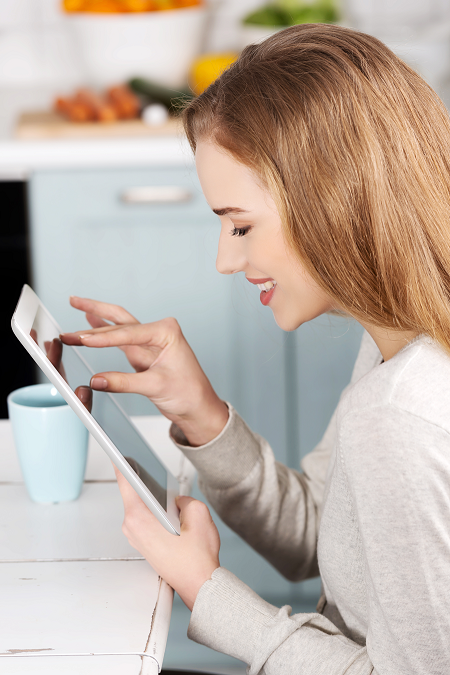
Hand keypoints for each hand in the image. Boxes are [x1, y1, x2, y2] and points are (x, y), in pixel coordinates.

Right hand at [60, 297, 228, 445]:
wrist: (198, 407)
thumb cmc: (189, 393)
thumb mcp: (155, 387)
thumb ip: (123, 382)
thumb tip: (97, 380)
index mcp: (166, 332)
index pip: (128, 333)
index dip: (103, 337)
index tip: (82, 339)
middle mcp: (158, 332)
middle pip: (121, 319)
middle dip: (95, 312)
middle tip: (73, 303)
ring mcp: (150, 342)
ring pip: (118, 325)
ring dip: (96, 319)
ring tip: (75, 306)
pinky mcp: (143, 353)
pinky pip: (119, 338)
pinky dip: (104, 330)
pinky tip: (91, 319)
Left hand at [114, 464, 219, 610]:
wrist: (199, 585)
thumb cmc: (197, 557)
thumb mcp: (199, 514)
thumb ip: (185, 497)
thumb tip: (176, 500)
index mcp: (140, 517)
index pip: (126, 482)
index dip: (121, 463)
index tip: (114, 448)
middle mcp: (132, 527)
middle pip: (135, 494)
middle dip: (149, 484)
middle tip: (158, 476)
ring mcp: (136, 537)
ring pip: (142, 507)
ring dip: (155, 502)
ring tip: (171, 502)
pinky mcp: (143, 543)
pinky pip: (146, 519)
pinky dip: (156, 514)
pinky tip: (171, 517)